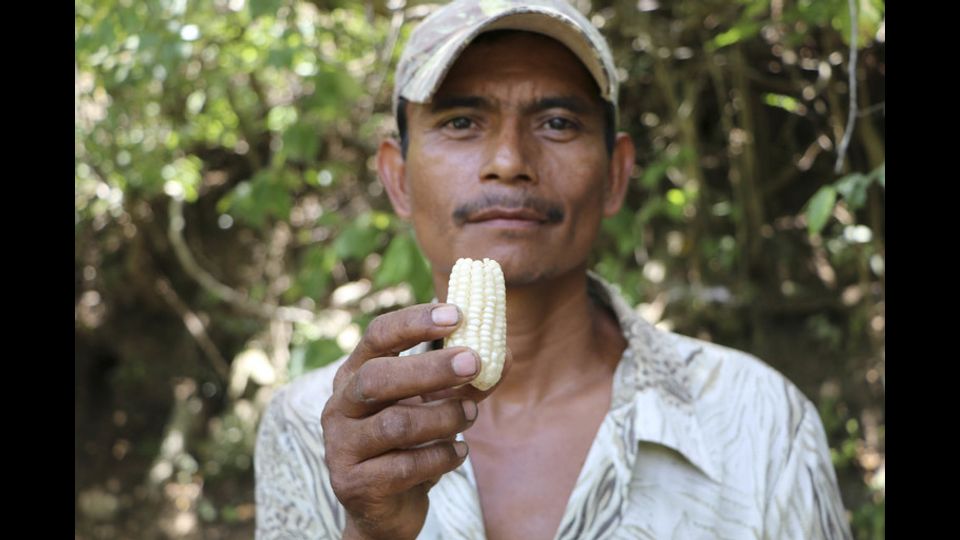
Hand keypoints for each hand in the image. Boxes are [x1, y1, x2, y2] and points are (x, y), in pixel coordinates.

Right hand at [320, 303, 503, 539]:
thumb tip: (503, 356)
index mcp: (356, 373)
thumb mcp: (437, 404)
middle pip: (377, 377)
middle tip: (474, 362)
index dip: (415, 322)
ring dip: (443, 417)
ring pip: (395, 423)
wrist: (387, 506)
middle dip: (430, 368)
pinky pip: (405, 466)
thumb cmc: (412, 442)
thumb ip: (465, 381)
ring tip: (470, 415)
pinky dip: (441, 457)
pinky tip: (458, 452)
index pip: (377, 336)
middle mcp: (340, 405)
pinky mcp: (353, 483)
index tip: (457, 314)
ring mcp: (341, 445)